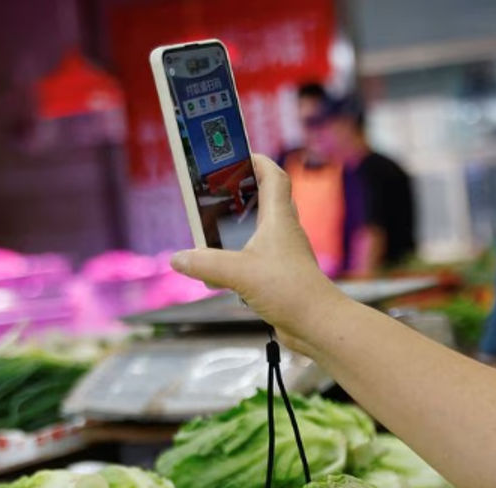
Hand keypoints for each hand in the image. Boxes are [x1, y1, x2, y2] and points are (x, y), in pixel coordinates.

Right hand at [170, 155, 343, 347]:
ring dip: (241, 225)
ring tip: (215, 226)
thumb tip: (178, 258)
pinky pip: (259, 256)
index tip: (238, 155)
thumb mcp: (239, 273)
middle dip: (244, 191)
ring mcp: (284, 254)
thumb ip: (206, 263)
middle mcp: (284, 232)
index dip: (258, 161)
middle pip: (267, 200)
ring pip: (262, 230)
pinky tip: (223, 269)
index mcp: (278, 219)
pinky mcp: (281, 275)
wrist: (317, 323)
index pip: (274, 177)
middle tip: (219, 190)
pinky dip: (241, 255)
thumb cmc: (290, 291)